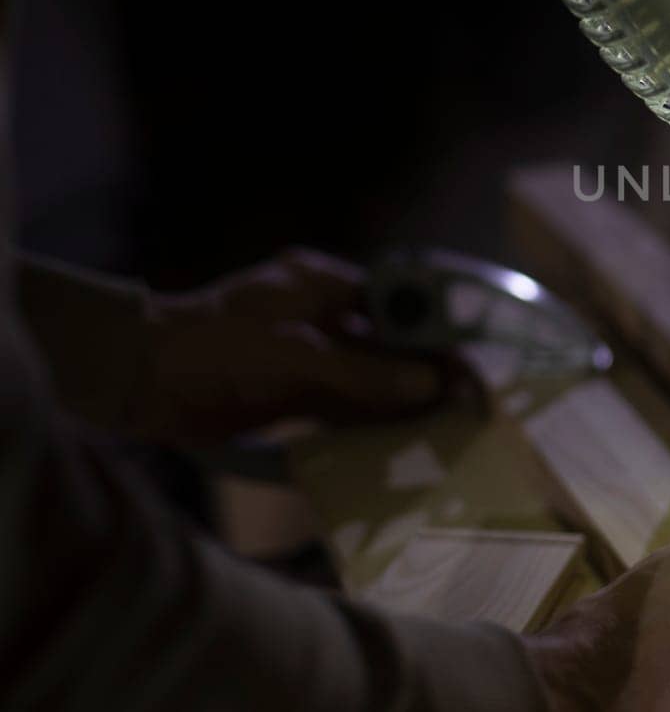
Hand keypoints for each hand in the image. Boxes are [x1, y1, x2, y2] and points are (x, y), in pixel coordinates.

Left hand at [130, 248, 444, 443]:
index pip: (399, 301)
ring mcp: (305, 355)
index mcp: (323, 285)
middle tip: (469, 402)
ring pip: (371, 376)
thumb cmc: (214, 350)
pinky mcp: (290, 391)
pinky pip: (345, 405)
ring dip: (403, 401)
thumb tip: (431, 384)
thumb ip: (364, 371)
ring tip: (448, 428)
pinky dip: (372, 423)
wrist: (137, 382)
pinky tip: (401, 443)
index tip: (473, 360)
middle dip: (425, 370)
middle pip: (390, 341)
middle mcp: (321, 315)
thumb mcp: (296, 357)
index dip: (437, 329)